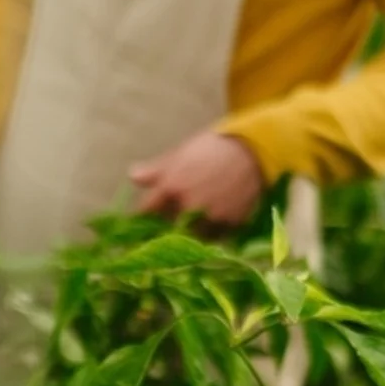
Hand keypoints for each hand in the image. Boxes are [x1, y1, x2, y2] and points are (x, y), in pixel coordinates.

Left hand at [129, 132, 264, 228]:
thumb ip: (154, 170)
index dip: (142, 215)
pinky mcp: (232, 223)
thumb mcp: (179, 155)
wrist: (251, 149)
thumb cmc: (210, 149)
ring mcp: (212, 216)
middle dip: (166, 225)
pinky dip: (211, 232)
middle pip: (167, 227)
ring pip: (192, 235)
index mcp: (171, 186)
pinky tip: (212, 221)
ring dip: (189, 231)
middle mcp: (190, 205)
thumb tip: (132, 178)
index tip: (143, 218)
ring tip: (193, 222)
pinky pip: (216, 236)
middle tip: (169, 220)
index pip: (146, 212)